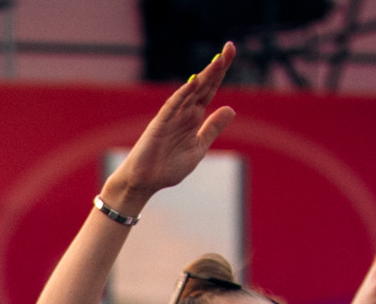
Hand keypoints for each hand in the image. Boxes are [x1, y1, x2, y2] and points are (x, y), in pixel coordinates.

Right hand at [104, 43, 236, 208]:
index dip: (221, 72)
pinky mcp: (159, 125)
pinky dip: (183, 94)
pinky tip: (194, 82)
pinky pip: (173, 106)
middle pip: (203, 85)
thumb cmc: (167, 168)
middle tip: (230, 47)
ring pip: (190, 92)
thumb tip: (231, 108)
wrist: (144, 183)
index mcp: (193, 117)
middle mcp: (183, 112)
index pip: (210, 89)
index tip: (230, 53)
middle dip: (217, 67)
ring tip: (219, 60)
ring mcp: (171, 117)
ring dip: (205, 76)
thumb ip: (212, 128)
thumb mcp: (198, 147)